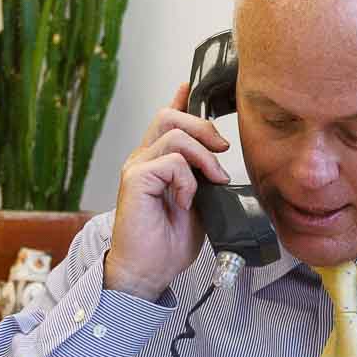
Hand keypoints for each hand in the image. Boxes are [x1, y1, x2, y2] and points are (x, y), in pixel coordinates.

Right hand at [100, 83, 231, 300]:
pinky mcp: (135, 180)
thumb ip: (203, 178)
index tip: (190, 85)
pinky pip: (171, 162)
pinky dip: (188, 181)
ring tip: (212, 183)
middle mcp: (143, 159)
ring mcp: (137, 167)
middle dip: (204, 127)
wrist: (148, 270)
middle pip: (169, 116)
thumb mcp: (198, 203)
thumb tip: (219, 162)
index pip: (165, 119)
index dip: (180, 100)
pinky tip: (187, 201)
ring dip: (204, 158)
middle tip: (221, 153)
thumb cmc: (168, 242)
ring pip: (175, 135)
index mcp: (156, 161)